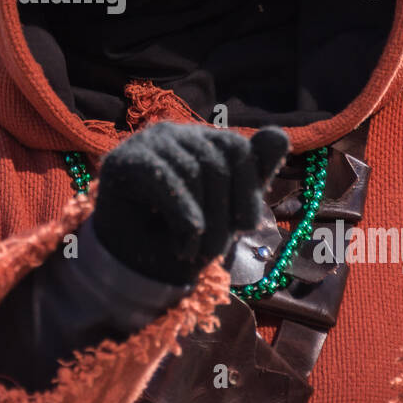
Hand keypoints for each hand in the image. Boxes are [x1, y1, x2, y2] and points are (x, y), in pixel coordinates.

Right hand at [93, 122, 288, 285]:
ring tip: (192, 250)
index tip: (247, 226)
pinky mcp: (123, 161)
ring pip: (193, 172)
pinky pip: (164, 180)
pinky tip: (185, 240)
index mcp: (200, 141)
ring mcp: (145, 144)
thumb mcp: (229, 210)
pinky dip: (182, 213)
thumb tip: (279, 133)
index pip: (236, 147)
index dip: (247, 187)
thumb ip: (253, 174)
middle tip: (215, 253)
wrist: (136, 269)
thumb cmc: (183, 237)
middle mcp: (172, 133)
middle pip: (216, 161)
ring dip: (201, 222)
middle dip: (223, 213)